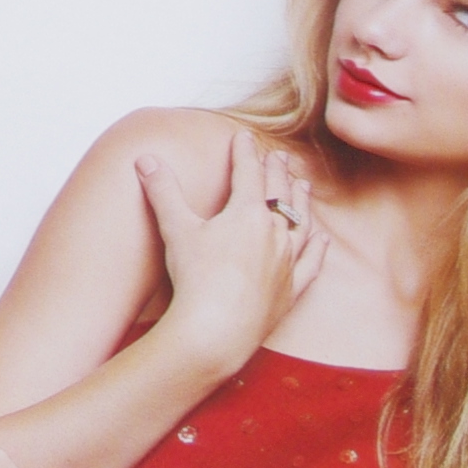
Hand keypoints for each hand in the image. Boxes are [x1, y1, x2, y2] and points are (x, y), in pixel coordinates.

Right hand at [135, 126, 323, 375]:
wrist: (216, 331)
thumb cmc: (195, 278)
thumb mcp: (175, 228)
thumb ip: (163, 191)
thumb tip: (145, 158)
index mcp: (247, 213)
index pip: (249, 173)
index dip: (245, 152)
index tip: (244, 137)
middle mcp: (274, 233)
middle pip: (279, 194)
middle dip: (277, 171)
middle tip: (279, 155)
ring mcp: (286, 262)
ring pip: (300, 223)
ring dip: (301, 201)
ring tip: (303, 185)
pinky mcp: (291, 290)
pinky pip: (311, 263)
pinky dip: (318, 248)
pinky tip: (322, 238)